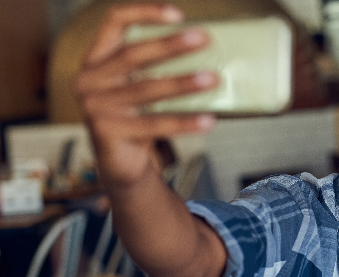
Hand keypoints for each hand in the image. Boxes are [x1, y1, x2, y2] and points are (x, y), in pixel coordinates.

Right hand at [75, 3, 217, 190]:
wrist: (121, 164)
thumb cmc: (136, 118)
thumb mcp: (141, 85)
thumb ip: (159, 67)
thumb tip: (209, 51)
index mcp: (97, 59)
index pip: (114, 22)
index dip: (145, 12)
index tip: (179, 13)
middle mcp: (90, 80)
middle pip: (133, 55)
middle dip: (170, 45)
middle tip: (203, 38)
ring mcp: (95, 107)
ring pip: (146, 89)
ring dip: (183, 83)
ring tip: (212, 79)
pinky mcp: (107, 133)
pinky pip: (154, 124)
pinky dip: (184, 122)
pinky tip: (208, 120)